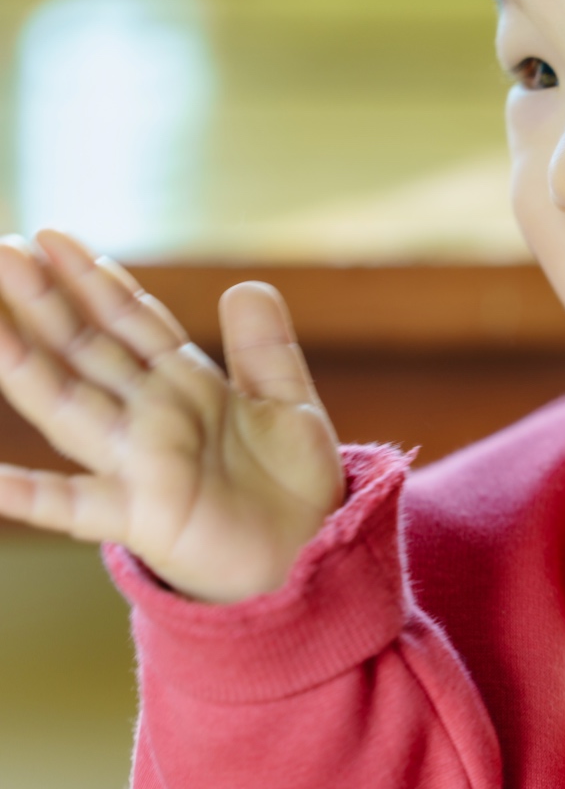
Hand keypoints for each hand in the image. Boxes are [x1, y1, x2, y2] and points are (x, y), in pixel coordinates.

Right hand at [0, 231, 344, 602]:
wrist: (310, 551)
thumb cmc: (292, 484)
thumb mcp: (288, 403)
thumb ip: (265, 348)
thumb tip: (248, 285)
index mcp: (185, 385)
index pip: (131, 321)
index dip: (94, 280)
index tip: (53, 236)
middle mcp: (151, 416)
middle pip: (88, 349)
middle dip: (46, 302)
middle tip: (2, 250)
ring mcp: (140, 463)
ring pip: (72, 404)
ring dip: (27, 366)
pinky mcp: (143, 515)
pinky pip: (74, 505)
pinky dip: (29, 493)